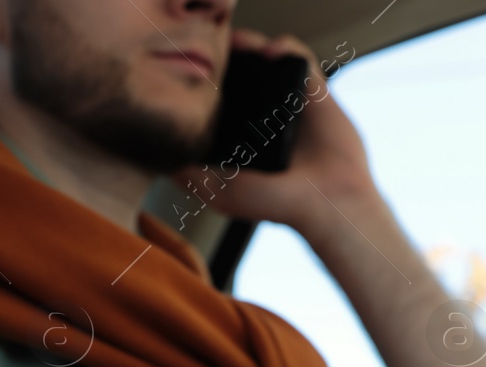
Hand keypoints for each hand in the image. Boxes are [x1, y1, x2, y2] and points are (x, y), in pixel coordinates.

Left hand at [180, 30, 375, 235]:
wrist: (327, 202)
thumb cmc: (277, 204)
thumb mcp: (220, 193)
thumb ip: (189, 175)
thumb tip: (158, 158)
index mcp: (241, 135)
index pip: (217, 97)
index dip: (203, 82)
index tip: (188, 74)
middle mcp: (263, 116)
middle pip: (239, 73)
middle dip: (223, 58)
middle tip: (208, 51)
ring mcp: (289, 102)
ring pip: (265, 59)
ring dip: (249, 46)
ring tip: (235, 44)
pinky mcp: (314, 91)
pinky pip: (298, 57)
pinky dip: (285, 47)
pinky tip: (270, 52)